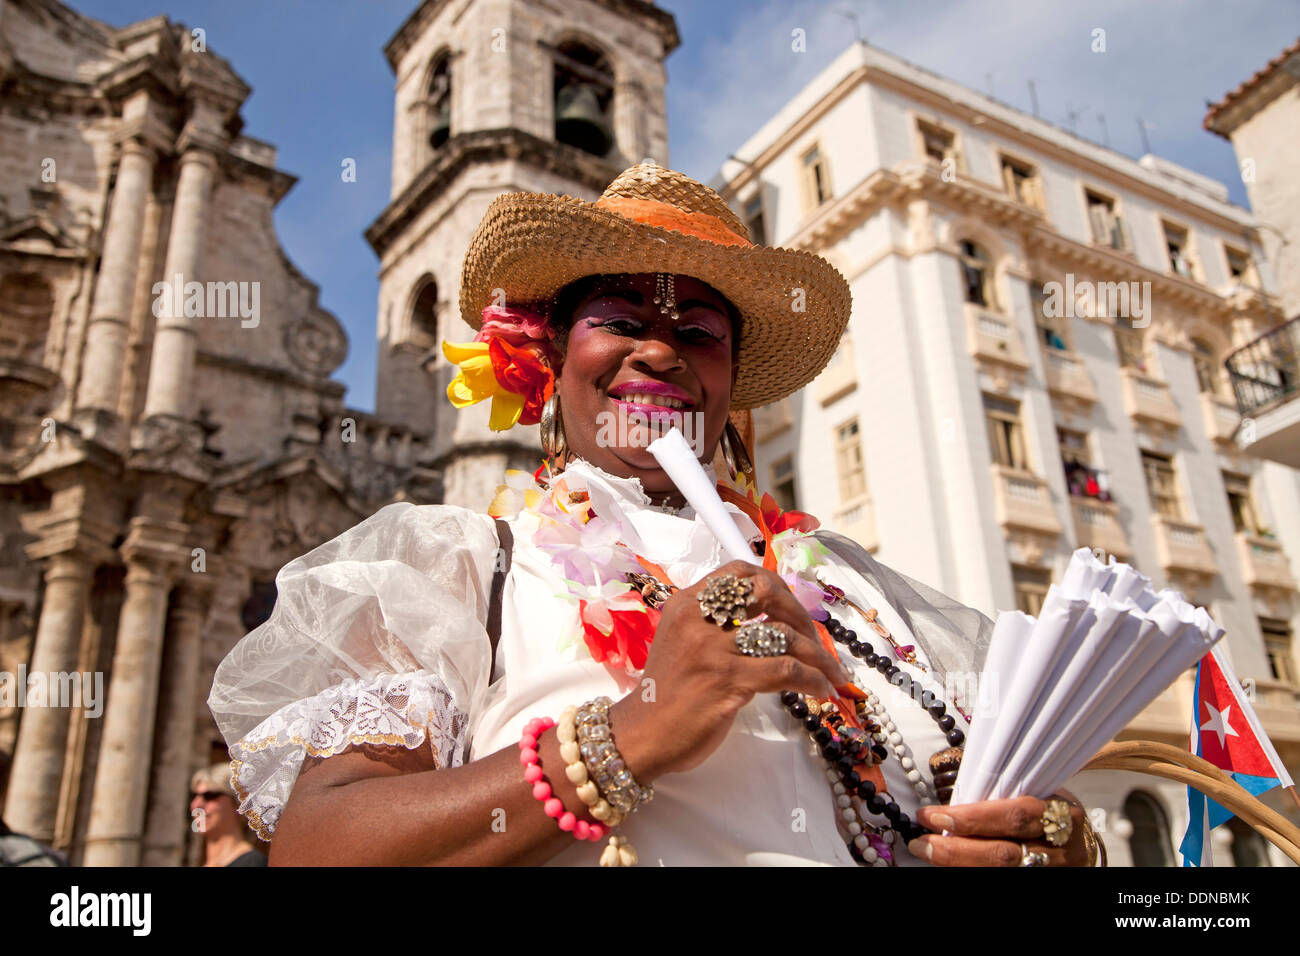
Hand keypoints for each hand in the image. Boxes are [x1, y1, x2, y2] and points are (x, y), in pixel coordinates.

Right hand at [611, 560, 850, 781]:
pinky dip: (813, 679)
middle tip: (818, 643)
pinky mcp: (728, 679)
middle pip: (767, 593)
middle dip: (802, 617)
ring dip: (818, 655)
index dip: (775, 585)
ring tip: (832, 674)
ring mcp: (713, 648)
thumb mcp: (683, 644)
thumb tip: (769, 625)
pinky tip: (821, 690)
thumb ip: (716, 627)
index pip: (739, 573)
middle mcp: (699, 618)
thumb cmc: (666, 694)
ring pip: (784, 636)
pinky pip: (786, 670)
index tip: (792, 610)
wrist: (641, 735)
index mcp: (687, 604)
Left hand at [906, 794, 1089, 865]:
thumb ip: (1004, 794)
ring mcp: (1055, 872)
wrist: (1084, 843)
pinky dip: (972, 873)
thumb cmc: (1053, 812)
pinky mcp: (1046, 884)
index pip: (1014, 816)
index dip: (971, 818)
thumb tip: (953, 796)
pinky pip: (1004, 882)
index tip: (933, 816)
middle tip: (923, 841)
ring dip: (959, 864)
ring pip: (1002, 872)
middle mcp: (1061, 850)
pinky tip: (951, 867)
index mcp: (1061, 814)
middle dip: (957, 849)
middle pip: (1004, 854)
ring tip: (929, 852)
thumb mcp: (1040, 793)